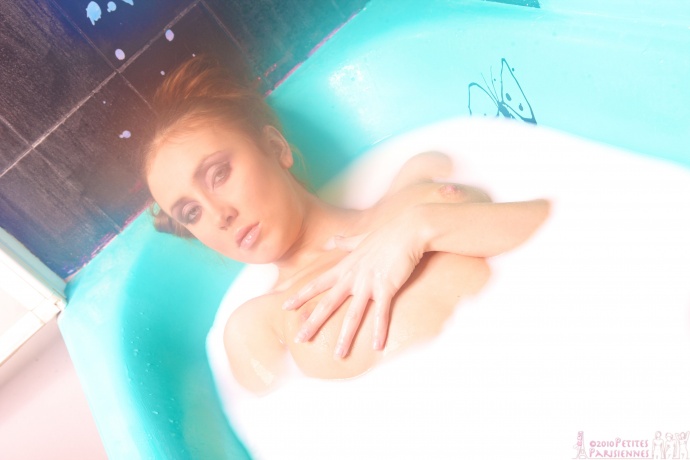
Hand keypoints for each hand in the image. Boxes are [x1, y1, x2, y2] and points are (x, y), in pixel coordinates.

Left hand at [282, 209, 424, 357]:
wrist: (407, 230)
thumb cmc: (385, 235)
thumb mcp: (360, 239)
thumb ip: (345, 242)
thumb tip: (333, 240)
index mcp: (345, 267)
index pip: (317, 284)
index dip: (300, 296)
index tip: (285, 307)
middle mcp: (352, 277)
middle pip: (327, 303)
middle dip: (312, 323)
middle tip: (299, 339)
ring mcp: (368, 283)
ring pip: (352, 315)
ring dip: (345, 336)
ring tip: (338, 355)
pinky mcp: (386, 287)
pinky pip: (381, 313)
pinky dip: (379, 330)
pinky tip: (378, 347)